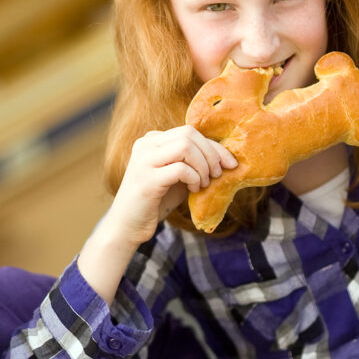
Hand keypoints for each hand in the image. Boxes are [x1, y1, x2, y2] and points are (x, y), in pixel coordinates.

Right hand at [105, 126, 237, 245]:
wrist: (128, 226)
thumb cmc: (156, 201)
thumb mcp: (177, 176)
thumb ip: (193, 162)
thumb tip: (223, 156)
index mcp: (152, 140)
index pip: (190, 132)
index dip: (214, 146)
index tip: (230, 163)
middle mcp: (145, 145)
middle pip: (189, 134)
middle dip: (211, 154)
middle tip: (217, 174)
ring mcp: (144, 160)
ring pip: (185, 147)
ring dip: (203, 166)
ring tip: (203, 183)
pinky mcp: (147, 179)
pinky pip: (181, 169)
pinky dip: (194, 178)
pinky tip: (193, 189)